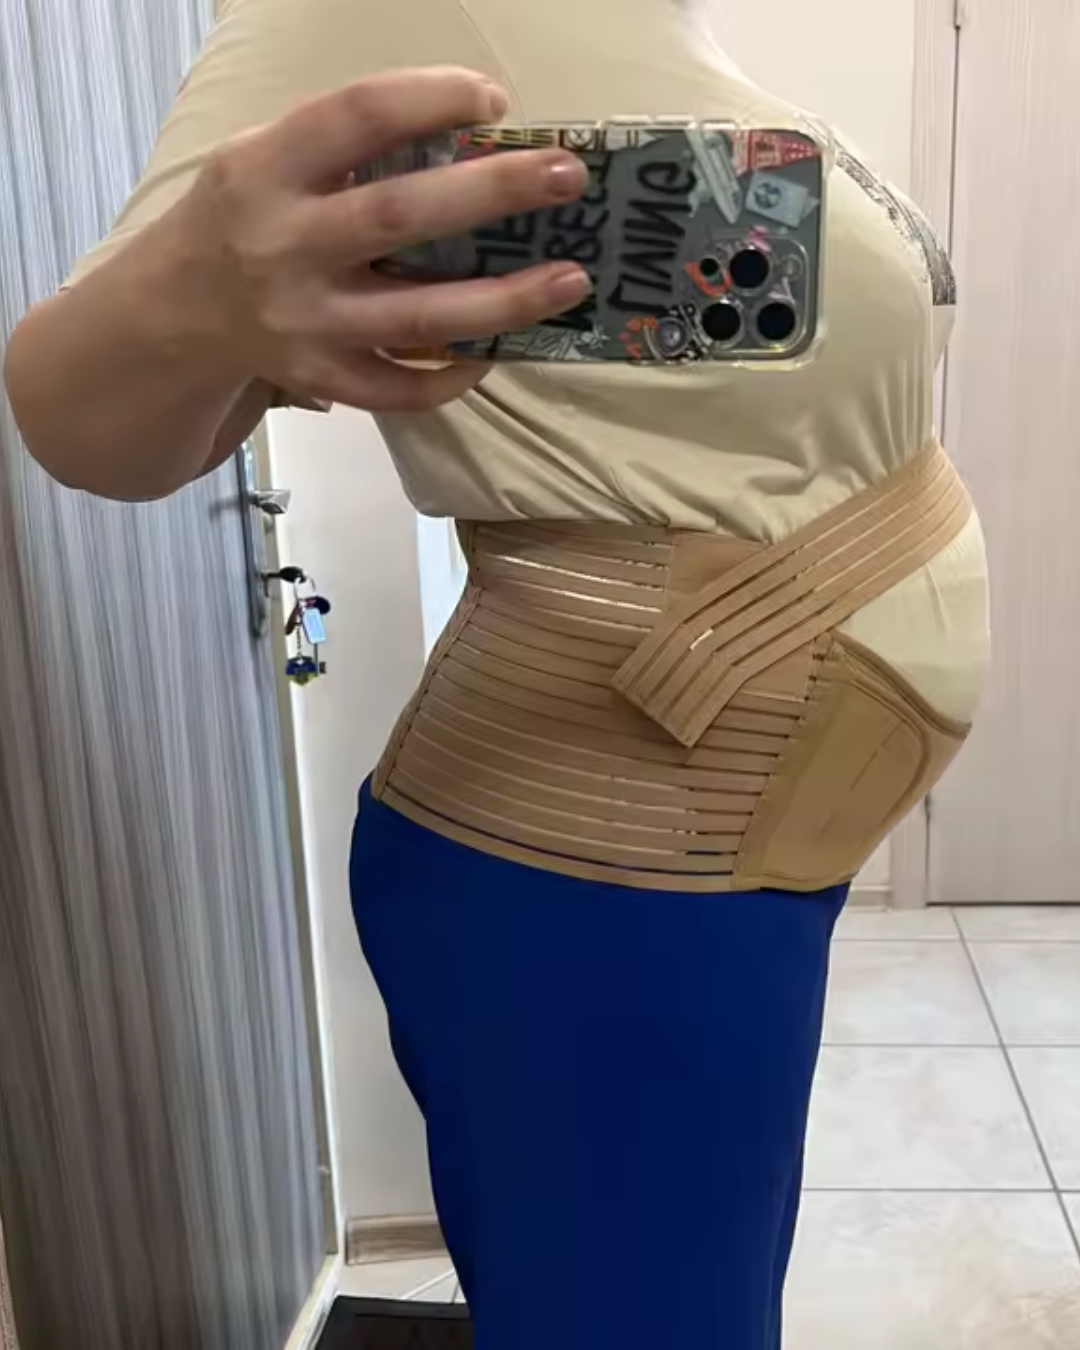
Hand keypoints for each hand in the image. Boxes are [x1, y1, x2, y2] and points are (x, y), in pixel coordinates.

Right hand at [176, 66, 590, 411]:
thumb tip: (469, 143)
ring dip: (504, 301)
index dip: (431, 99)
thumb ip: (345, 148)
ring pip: (418, 317)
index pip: (356, 116)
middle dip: (493, 193)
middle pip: (401, 216)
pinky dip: (453, 376)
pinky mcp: (320, 379)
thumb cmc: (241, 219)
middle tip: (568, 177)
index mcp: (265, 169)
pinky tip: (493, 351)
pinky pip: (400, 389)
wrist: (173, 314)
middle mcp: (283, 246)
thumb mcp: (265, 159)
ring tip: (571, 280)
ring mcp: (304, 323)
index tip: (493, 99)